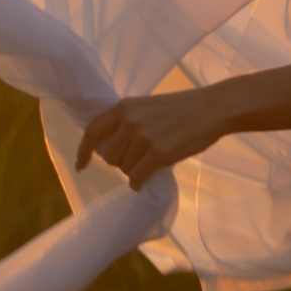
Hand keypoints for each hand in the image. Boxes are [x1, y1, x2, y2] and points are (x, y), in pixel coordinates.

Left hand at [75, 90, 232, 189]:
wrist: (211, 109)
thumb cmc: (180, 109)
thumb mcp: (145, 106)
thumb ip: (126, 121)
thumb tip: (109, 147)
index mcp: (123, 107)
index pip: (92, 132)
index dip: (83, 151)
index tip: (80, 165)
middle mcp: (129, 121)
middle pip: (109, 156)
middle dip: (118, 163)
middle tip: (135, 161)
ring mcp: (144, 138)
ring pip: (124, 168)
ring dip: (133, 172)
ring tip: (147, 164)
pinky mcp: (159, 153)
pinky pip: (137, 177)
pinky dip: (137, 183)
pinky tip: (142, 182)